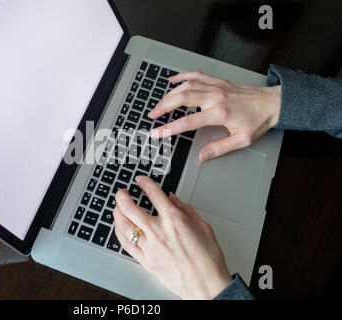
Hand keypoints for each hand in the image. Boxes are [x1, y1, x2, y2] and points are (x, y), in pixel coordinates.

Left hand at [113, 176, 231, 299]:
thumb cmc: (207, 258)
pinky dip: (119, 232)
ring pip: (124, 225)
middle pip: (130, 207)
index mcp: (174, 220)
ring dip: (117, 212)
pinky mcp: (146, 261)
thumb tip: (171, 198)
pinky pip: (126, 244)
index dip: (145, 183)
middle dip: (122, 196)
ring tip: (117, 207)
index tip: (141, 180)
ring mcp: (150, 247)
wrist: (207, 284)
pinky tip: (119, 227)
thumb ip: (185, 208)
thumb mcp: (203, 225)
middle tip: (121, 192)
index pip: (154, 194)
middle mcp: (159, 231)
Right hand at [148, 71, 280, 160]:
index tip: (156, 133)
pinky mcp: (218, 81)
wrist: (274, 102)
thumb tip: (202, 156)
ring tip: (158, 103)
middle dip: (162, 107)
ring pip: (185, 86)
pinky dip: (182, 76)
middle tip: (151, 115)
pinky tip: (172, 80)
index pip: (186, 122)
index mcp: (219, 113)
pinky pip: (195, 74)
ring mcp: (215, 86)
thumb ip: (220, 148)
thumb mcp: (242, 140)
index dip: (168, 129)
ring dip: (168, 94)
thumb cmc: (260, 120)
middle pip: (180, 98)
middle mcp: (214, 97)